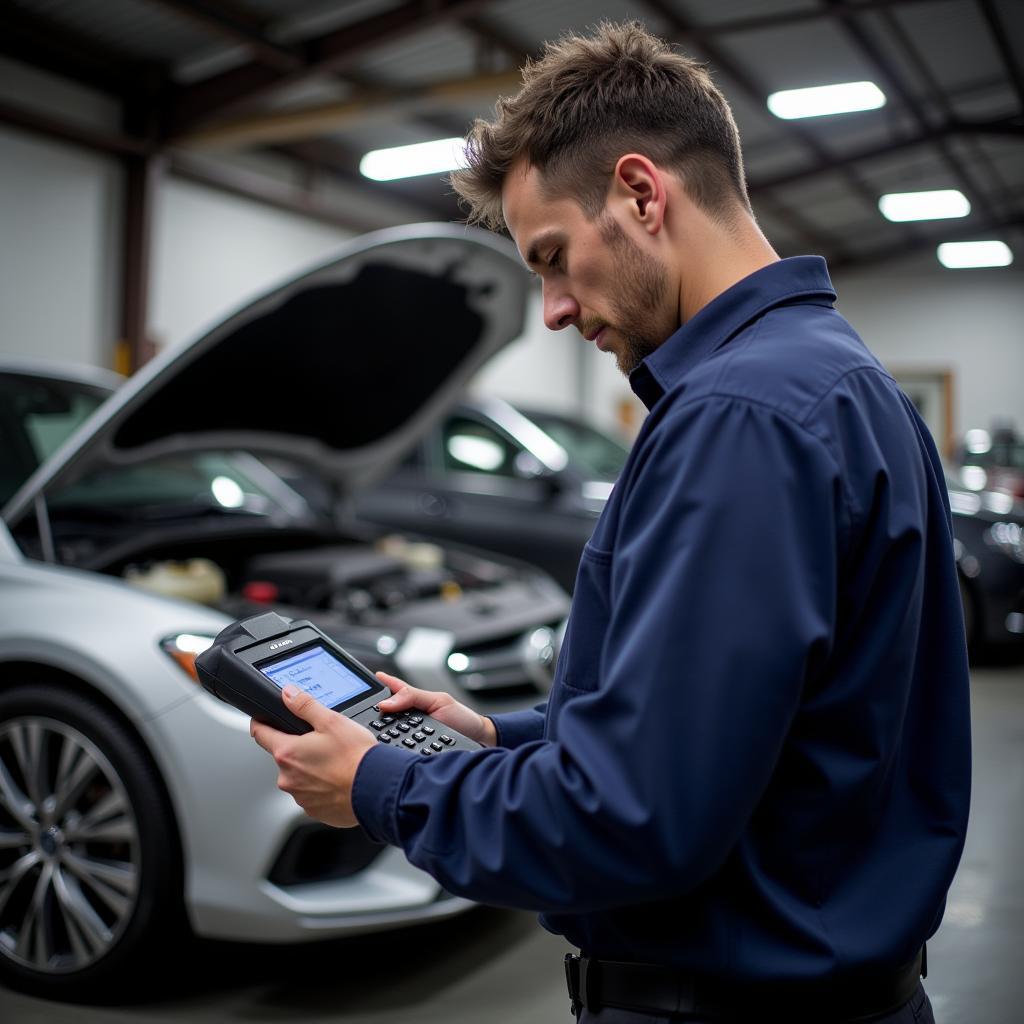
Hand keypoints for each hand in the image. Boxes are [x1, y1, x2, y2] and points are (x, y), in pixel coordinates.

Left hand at [250, 684, 376, 827]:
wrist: (376, 789)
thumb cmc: (355, 757)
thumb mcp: (331, 721)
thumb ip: (305, 706)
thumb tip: (288, 694)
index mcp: (288, 753)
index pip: (260, 734)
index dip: (261, 723)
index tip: (261, 721)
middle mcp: (288, 778)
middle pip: (284, 756)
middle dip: (299, 748)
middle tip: (322, 743)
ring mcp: (300, 797)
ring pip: (299, 776)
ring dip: (311, 769)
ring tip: (336, 763)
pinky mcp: (314, 810)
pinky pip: (312, 794)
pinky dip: (322, 786)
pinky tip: (339, 779)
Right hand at [376, 672, 497, 746]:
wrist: (479, 742)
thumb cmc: (462, 720)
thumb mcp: (439, 701)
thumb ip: (413, 697)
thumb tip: (385, 703)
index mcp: (412, 702)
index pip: (390, 692)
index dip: (377, 687)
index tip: (363, 684)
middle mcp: (408, 720)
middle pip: (383, 717)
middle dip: (376, 716)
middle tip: (369, 715)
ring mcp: (410, 737)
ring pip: (387, 736)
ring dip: (383, 736)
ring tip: (374, 733)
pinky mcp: (414, 753)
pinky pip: (398, 752)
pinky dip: (394, 752)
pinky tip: (389, 752)